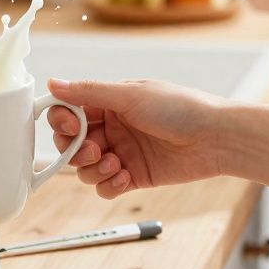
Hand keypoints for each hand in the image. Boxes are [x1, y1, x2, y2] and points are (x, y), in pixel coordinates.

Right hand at [45, 78, 225, 198]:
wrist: (216, 138)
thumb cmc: (180, 107)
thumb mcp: (130, 95)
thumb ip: (89, 92)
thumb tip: (52, 82)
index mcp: (108, 102)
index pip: (68, 111)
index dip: (62, 121)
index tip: (72, 126)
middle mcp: (112, 127)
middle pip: (71, 143)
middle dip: (75, 150)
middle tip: (92, 150)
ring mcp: (122, 152)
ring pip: (84, 169)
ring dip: (92, 169)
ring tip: (115, 164)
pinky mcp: (134, 176)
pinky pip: (105, 187)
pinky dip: (108, 185)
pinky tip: (124, 177)